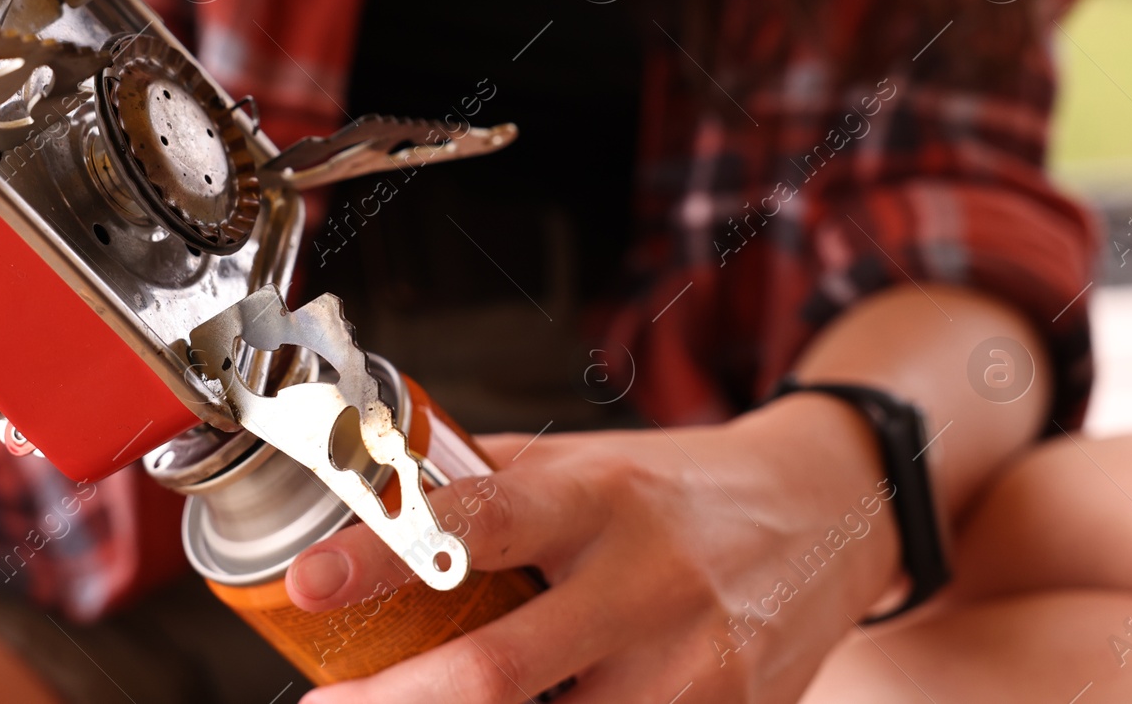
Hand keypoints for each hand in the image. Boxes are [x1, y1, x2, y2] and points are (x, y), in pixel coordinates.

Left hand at [284, 397, 900, 702]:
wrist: (825, 515)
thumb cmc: (681, 489)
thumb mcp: (589, 462)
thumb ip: (489, 479)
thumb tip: (370, 488)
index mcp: (598, 500)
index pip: (479, 522)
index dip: (385, 554)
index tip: (306, 585)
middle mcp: (648, 584)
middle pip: (502, 669)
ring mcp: (695, 670)